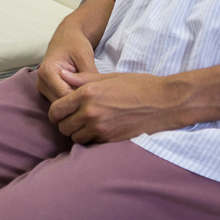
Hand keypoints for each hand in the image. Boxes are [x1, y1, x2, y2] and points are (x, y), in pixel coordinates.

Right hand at [35, 0, 114, 102]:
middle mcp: (41, 81)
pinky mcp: (47, 90)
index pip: (64, 96)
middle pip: (61, 103)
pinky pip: (60, 100)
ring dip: (75, 103)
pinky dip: (72, 100)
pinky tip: (84, 97)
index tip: (97, 101)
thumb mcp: (84, 56)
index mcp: (48, 72)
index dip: (81, 101)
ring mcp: (43, 87)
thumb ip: (88, 75)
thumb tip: (96, 95)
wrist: (66, 36)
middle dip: (78, 104)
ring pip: (61, 105)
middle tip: (96, 102)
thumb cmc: (75, 43)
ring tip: (91, 99)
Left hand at [47, 71, 185, 143]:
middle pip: (63, 127)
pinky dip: (91, 139)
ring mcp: (101, 128)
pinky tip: (100, 129)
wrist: (163, 102)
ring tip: (87, 124)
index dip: (55, 112)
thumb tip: (63, 76)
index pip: (57, 109)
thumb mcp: (109, 76)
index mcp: (88, 93)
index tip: (60, 112)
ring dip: (78, 133)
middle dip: (65, 123)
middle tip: (73, 118)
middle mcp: (91, 112)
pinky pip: (91, 143)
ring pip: (75, 138)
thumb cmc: (138, 85)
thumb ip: (82, 79)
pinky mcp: (111, 140)